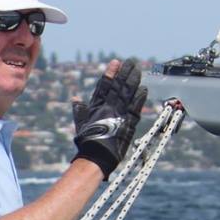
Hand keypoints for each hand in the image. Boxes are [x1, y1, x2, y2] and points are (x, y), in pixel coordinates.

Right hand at [71, 59, 147, 176]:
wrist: (95, 157)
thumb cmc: (87, 143)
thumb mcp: (80, 124)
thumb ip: (79, 111)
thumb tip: (75, 99)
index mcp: (96, 107)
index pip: (104, 86)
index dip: (110, 74)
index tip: (115, 63)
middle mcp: (107, 108)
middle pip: (117, 86)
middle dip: (124, 73)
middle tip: (130, 62)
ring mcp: (118, 114)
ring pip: (127, 94)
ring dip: (133, 81)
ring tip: (137, 70)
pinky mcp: (127, 123)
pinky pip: (135, 107)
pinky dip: (139, 98)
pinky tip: (143, 89)